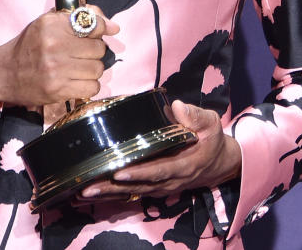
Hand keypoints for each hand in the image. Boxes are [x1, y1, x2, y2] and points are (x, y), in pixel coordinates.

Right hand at [0, 7, 118, 108]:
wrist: (4, 73)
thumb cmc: (29, 45)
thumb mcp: (48, 23)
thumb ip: (80, 18)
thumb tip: (113, 26)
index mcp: (51, 24)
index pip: (94, 24)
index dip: (100, 30)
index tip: (96, 34)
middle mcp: (54, 44)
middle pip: (99, 49)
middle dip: (94, 52)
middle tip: (81, 54)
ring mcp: (56, 69)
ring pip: (98, 69)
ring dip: (91, 70)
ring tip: (78, 68)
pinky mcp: (57, 90)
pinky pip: (92, 87)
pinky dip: (88, 85)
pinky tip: (76, 81)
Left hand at [79, 101, 241, 201]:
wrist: (218, 163)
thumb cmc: (211, 139)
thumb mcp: (211, 124)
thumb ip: (196, 116)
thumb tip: (177, 106)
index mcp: (184, 165)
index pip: (159, 170)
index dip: (140, 173)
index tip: (120, 172)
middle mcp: (170, 180)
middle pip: (139, 186)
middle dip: (112, 188)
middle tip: (87, 188)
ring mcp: (160, 187)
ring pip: (132, 192)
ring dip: (108, 193)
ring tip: (83, 192)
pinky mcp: (153, 187)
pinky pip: (132, 193)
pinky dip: (112, 195)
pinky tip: (92, 194)